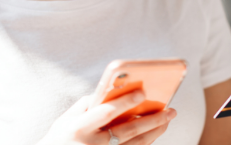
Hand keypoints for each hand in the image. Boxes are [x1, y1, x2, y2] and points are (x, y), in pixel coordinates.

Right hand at [37, 91, 176, 144]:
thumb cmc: (59, 139)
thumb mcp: (65, 121)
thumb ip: (86, 105)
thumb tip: (112, 90)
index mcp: (79, 128)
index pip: (107, 112)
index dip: (126, 101)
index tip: (144, 91)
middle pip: (128, 131)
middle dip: (152, 119)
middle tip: (171, 109)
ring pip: (135, 144)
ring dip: (155, 132)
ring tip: (168, 119)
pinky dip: (145, 142)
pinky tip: (155, 132)